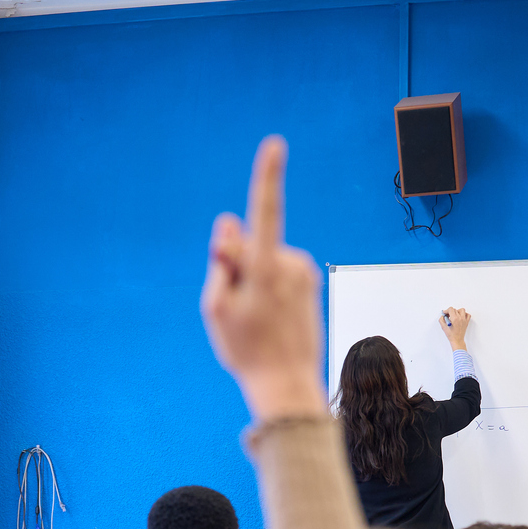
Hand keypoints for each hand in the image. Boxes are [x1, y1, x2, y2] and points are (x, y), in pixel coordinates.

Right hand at [201, 136, 326, 422]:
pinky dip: (268, 285)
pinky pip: (278, 271)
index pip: (265, 213)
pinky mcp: (310, 280)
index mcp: (266, 269)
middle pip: (252, 245)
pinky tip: (270, 315)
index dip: (266, 178)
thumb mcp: (217, 306)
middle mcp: (290, 264)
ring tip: (256, 317)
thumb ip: (222, 260)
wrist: (286, 383)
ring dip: (254, 279)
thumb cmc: (246, 349)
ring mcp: (303, 272)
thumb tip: (230, 223)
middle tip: (239, 310)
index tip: (274, 145)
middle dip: (237, 265)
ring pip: (265, 258)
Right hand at [440, 306, 470, 347]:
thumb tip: (442, 316)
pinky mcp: (466, 322)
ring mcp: (464, 320)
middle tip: (448, 316)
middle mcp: (460, 318)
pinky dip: (464, 314)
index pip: (451, 309)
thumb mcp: (443, 327)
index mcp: (455, 319)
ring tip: (455, 315)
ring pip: (462, 310)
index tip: (445, 313)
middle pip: (455, 310)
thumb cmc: (451, 335)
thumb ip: (441, 320)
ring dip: (457, 311)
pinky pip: (468, 315)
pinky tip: (461, 316)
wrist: (457, 340)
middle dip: (450, 312)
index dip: (446, 310)